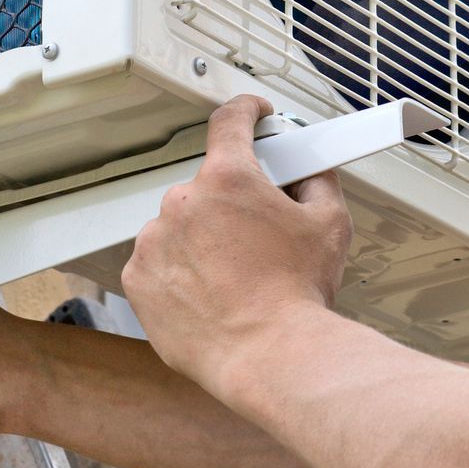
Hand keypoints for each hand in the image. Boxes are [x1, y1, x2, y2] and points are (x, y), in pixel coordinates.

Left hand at [121, 95, 353, 394]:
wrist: (270, 356)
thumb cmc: (297, 295)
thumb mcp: (330, 223)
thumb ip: (316, 181)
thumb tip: (310, 171)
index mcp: (229, 178)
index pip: (230, 121)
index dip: (246, 112)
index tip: (252, 115)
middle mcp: (183, 203)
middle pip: (209, 185)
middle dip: (232, 202)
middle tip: (258, 234)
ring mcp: (154, 242)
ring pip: (180, 225)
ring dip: (203, 238)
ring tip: (236, 274)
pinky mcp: (138, 280)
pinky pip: (158, 261)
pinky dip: (179, 271)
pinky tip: (211, 292)